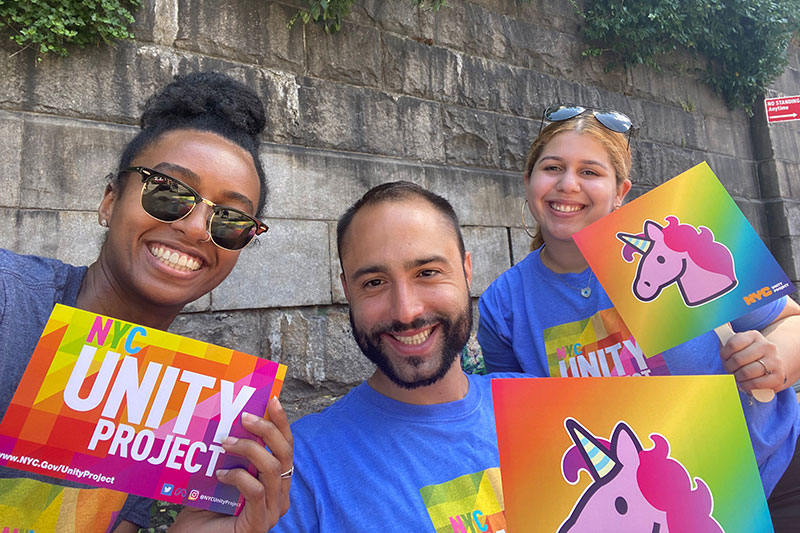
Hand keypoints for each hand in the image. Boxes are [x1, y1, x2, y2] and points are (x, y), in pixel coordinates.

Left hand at [170, 396, 292, 531]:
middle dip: (268, 430)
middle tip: (246, 416)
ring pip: (274, 470)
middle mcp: (280, 496)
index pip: (285, 448)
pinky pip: (256, 491)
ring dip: (250, 450)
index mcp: (275, 483)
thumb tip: (226, 420)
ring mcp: (271, 511)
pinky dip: (238, 477)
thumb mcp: (218, 475)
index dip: (282, 423)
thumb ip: (228, 455)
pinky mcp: (259, 524)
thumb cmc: (203, 511)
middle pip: (286, 454)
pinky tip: (220, 474)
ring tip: (226, 442)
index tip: (272, 400)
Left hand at [720, 330, 785, 393]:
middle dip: (729, 367)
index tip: (725, 358)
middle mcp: (766, 346)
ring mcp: (774, 361)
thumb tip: (720, 323)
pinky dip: (746, 386)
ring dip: (737, 378)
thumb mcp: (739, 344)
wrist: (775, 362)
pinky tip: (745, 383)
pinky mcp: (778, 377)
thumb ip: (727, 337)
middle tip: (730, 370)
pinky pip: (755, 384)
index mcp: (754, 335)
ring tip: (737, 377)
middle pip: (738, 359)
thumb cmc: (750, 354)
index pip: (732, 344)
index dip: (724, 354)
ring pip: (746, 372)